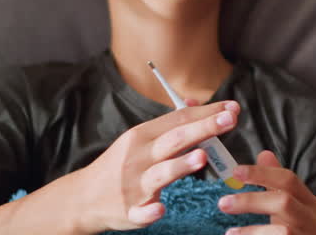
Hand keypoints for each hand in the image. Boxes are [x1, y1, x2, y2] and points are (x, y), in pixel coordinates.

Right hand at [70, 100, 240, 232]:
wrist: (83, 197)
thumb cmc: (121, 164)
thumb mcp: (140, 139)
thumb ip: (169, 124)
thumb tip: (195, 102)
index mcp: (142, 136)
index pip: (179, 120)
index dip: (207, 112)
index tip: (233, 108)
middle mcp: (139, 157)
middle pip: (174, 140)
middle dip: (203, 129)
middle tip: (229, 120)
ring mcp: (134, 185)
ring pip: (160, 174)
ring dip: (180, 165)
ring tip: (201, 157)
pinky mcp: (129, 212)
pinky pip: (141, 212)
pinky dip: (150, 211)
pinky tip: (160, 209)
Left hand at [216, 150, 315, 234]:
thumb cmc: (301, 231)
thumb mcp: (293, 205)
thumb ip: (277, 183)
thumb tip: (264, 154)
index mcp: (310, 203)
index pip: (288, 180)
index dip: (261, 173)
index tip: (236, 172)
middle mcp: (312, 219)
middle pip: (284, 202)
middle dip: (251, 200)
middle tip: (223, 203)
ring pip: (283, 231)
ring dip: (253, 231)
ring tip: (230, 232)